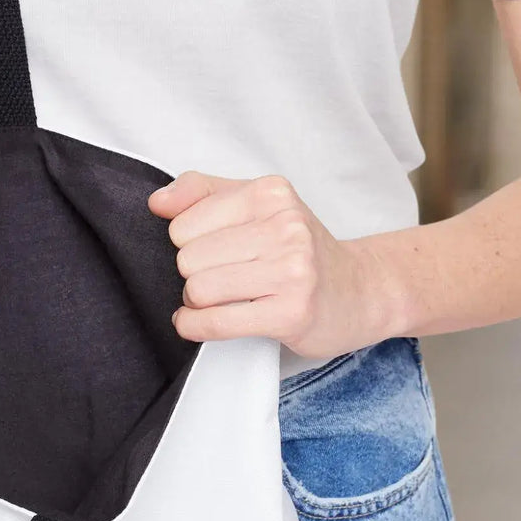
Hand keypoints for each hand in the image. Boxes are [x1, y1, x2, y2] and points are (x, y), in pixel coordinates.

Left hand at [148, 171, 398, 359]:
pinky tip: (199, 322)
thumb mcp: (260, 206)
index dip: (187, 244)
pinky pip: (217, 322)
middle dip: (193, 275)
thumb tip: (157, 203)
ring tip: (221, 300)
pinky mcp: (292, 312)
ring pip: (198, 290)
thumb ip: (204, 193)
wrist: (363, 291)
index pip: (183, 222)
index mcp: (271, 193)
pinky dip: (195, 326)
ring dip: (197, 303)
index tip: (213, 253)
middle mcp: (285, 226)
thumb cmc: (303, 251)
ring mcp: (292, 270)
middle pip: (187, 258)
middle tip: (221, 280)